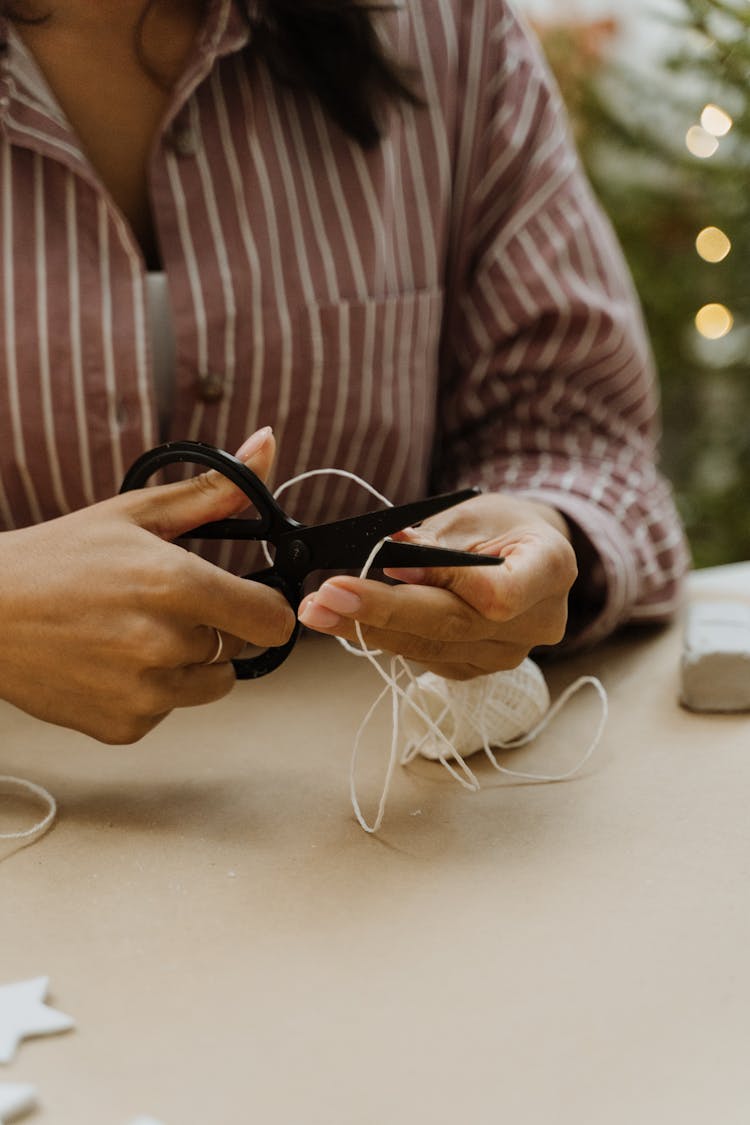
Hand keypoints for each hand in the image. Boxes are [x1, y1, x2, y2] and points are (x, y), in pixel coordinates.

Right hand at [0, 427, 294, 742]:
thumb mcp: (136, 514)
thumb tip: (268, 445)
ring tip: (135, 634)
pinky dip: (151, 691)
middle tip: (163, 607)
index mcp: (177, 584)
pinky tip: (110, 662)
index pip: (274, 620)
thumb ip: (214, 491)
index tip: (247, 599)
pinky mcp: (124, 726)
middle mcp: (166, 643)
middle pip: (240, 649)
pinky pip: (169, 710)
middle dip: (216, 627)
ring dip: (189, 663)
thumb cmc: (59, 557)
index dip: (267, 608)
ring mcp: (145, 692)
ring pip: (210, 684)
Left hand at [297, 492, 576, 678]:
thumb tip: (392, 554)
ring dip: (368, 629)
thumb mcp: (474, 513)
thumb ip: (437, 540)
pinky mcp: (477, 668)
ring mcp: (508, 653)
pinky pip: (424, 657)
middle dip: (383, 611)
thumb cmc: (501, 524)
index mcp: (551, 568)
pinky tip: (346, 621)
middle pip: (454, 625)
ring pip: (431, 648)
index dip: (445, 583)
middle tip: (327, 597)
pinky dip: (383, 638)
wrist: (525, 554)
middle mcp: (539, 622)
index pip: (500, 594)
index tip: (393, 566)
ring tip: (319, 609)